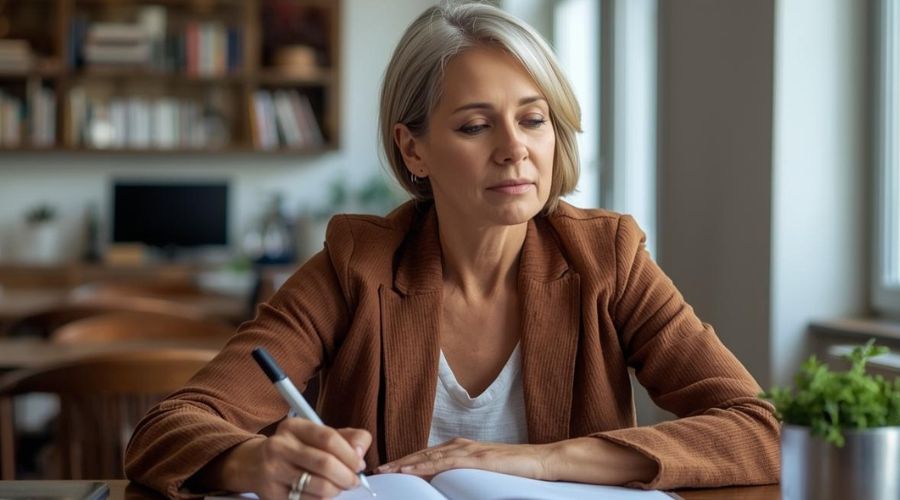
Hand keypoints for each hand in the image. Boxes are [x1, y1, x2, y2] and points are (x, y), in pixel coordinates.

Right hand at [209, 419, 371, 499]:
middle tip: (354, 480)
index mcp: (293, 427)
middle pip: (325, 464)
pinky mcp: (272, 495)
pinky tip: (323, 494)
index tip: (359, 464)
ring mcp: (273, 472)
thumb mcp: (315, 435)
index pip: (328, 438)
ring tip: (339, 487)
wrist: (253, 464)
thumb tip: (360, 452)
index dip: (350, 454)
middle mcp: (279, 447)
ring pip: (319, 487)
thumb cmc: (294, 449)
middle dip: (347, 476)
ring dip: (337, 490)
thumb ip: (345, 438)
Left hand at [374, 438, 551, 480]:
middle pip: (422, 455)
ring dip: (404, 465)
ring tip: (386, 472)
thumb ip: (463, 476)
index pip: (426, 456)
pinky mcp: (475, 459)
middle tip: (377, 471)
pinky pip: (443, 463)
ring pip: (428, 458)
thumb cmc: (514, 470)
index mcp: (460, 448)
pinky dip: (423, 466)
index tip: (387, 471)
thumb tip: (445, 488)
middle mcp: (460, 445)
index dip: (405, 462)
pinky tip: (409, 471)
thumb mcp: (482, 473)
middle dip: (398, 463)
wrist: (540, 461)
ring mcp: (467, 450)